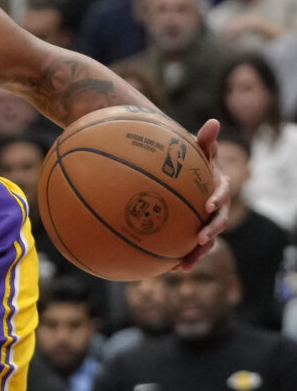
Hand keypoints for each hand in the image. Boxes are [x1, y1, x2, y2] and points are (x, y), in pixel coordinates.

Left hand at [174, 119, 229, 270]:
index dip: (218, 199)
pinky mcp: (193, 230)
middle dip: (211, 231)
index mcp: (219, 186)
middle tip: (201, 238)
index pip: (222, 193)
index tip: (209, 205)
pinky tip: (169, 268)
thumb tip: (213, 122)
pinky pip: (189, 246)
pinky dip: (182, 256)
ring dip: (197, 253)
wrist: (184, 172)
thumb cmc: (190, 157)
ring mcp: (205, 221)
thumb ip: (205, 139)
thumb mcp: (198, 148)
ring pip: (205, 240)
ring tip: (183, 265)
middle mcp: (216, 207)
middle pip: (218, 222)